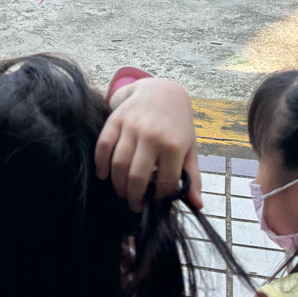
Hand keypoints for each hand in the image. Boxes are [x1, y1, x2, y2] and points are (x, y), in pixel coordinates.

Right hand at [95, 78, 201, 211]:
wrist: (162, 91)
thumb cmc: (177, 124)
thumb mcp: (190, 147)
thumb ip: (192, 176)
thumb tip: (196, 204)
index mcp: (174, 145)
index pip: (165, 181)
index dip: (160, 196)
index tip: (156, 200)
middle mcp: (152, 136)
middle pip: (137, 176)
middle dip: (134, 197)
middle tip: (134, 205)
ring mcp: (131, 127)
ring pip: (118, 164)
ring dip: (117, 185)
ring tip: (121, 194)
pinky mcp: (115, 120)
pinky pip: (103, 146)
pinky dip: (100, 164)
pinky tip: (103, 175)